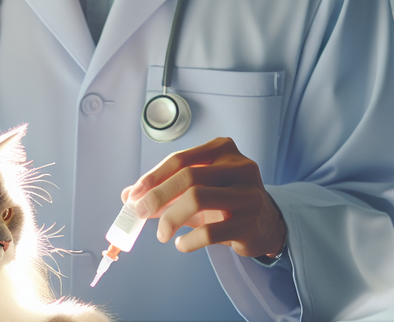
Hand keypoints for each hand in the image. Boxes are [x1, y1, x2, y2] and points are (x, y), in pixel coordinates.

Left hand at [122, 137, 285, 258]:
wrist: (265, 224)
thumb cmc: (224, 201)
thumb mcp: (196, 189)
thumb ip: (164, 190)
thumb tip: (128, 197)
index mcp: (223, 150)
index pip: (181, 159)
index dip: (152, 177)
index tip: (134, 195)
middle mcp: (239, 167)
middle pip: (188, 176)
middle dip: (157, 196)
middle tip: (139, 213)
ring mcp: (247, 194)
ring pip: (198, 199)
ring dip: (170, 218)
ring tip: (162, 233)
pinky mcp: (250, 223)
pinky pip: (210, 232)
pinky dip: (188, 241)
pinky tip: (181, 244)